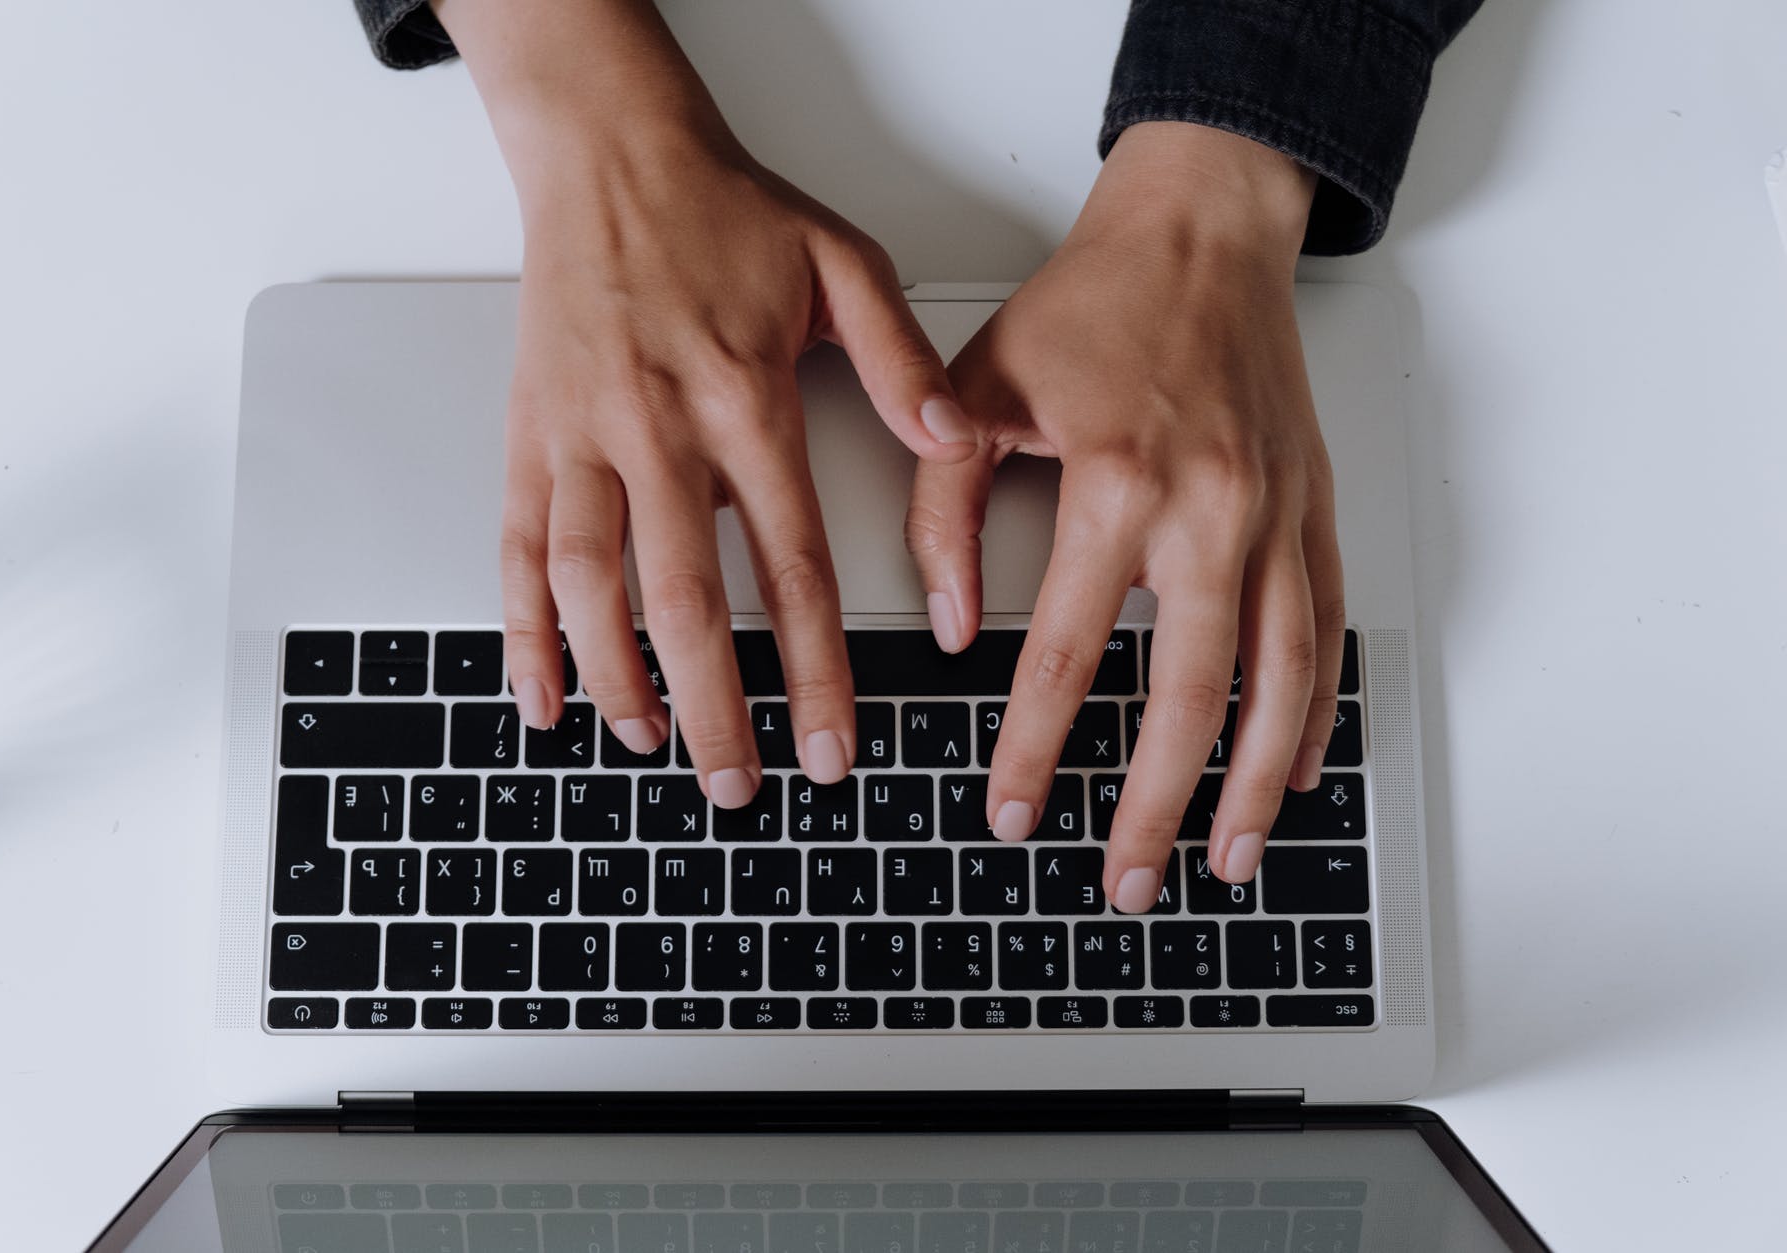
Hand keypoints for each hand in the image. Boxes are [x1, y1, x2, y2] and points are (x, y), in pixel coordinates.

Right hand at [435, 0, 976, 805]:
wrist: (607, 153)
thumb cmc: (723, 210)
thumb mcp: (841, 264)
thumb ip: (902, 360)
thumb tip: (953, 440)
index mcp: (743, 399)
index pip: (789, 565)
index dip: (816, 669)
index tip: (832, 742)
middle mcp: (656, 428)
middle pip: (683, 601)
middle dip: (713, 709)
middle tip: (738, 784)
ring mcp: (582, 438)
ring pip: (588, 585)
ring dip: (616, 678)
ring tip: (649, 742)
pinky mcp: (530, 436)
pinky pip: (517, 549)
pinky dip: (522, 631)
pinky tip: (541, 693)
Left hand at [905, 122, 1344, 904]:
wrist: (1204, 230)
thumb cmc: (1097, 302)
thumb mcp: (978, 390)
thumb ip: (945, 511)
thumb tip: (950, 622)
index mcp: (1117, 484)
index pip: (1064, 657)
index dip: (1034, 750)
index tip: (1013, 812)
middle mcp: (1210, 510)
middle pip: (1187, 697)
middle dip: (1155, 806)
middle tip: (1130, 882)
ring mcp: (1276, 515)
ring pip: (1277, 680)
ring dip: (1250, 783)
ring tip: (1226, 861)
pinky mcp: (1312, 510)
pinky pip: (1325, 630)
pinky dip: (1313, 709)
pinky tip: (1291, 768)